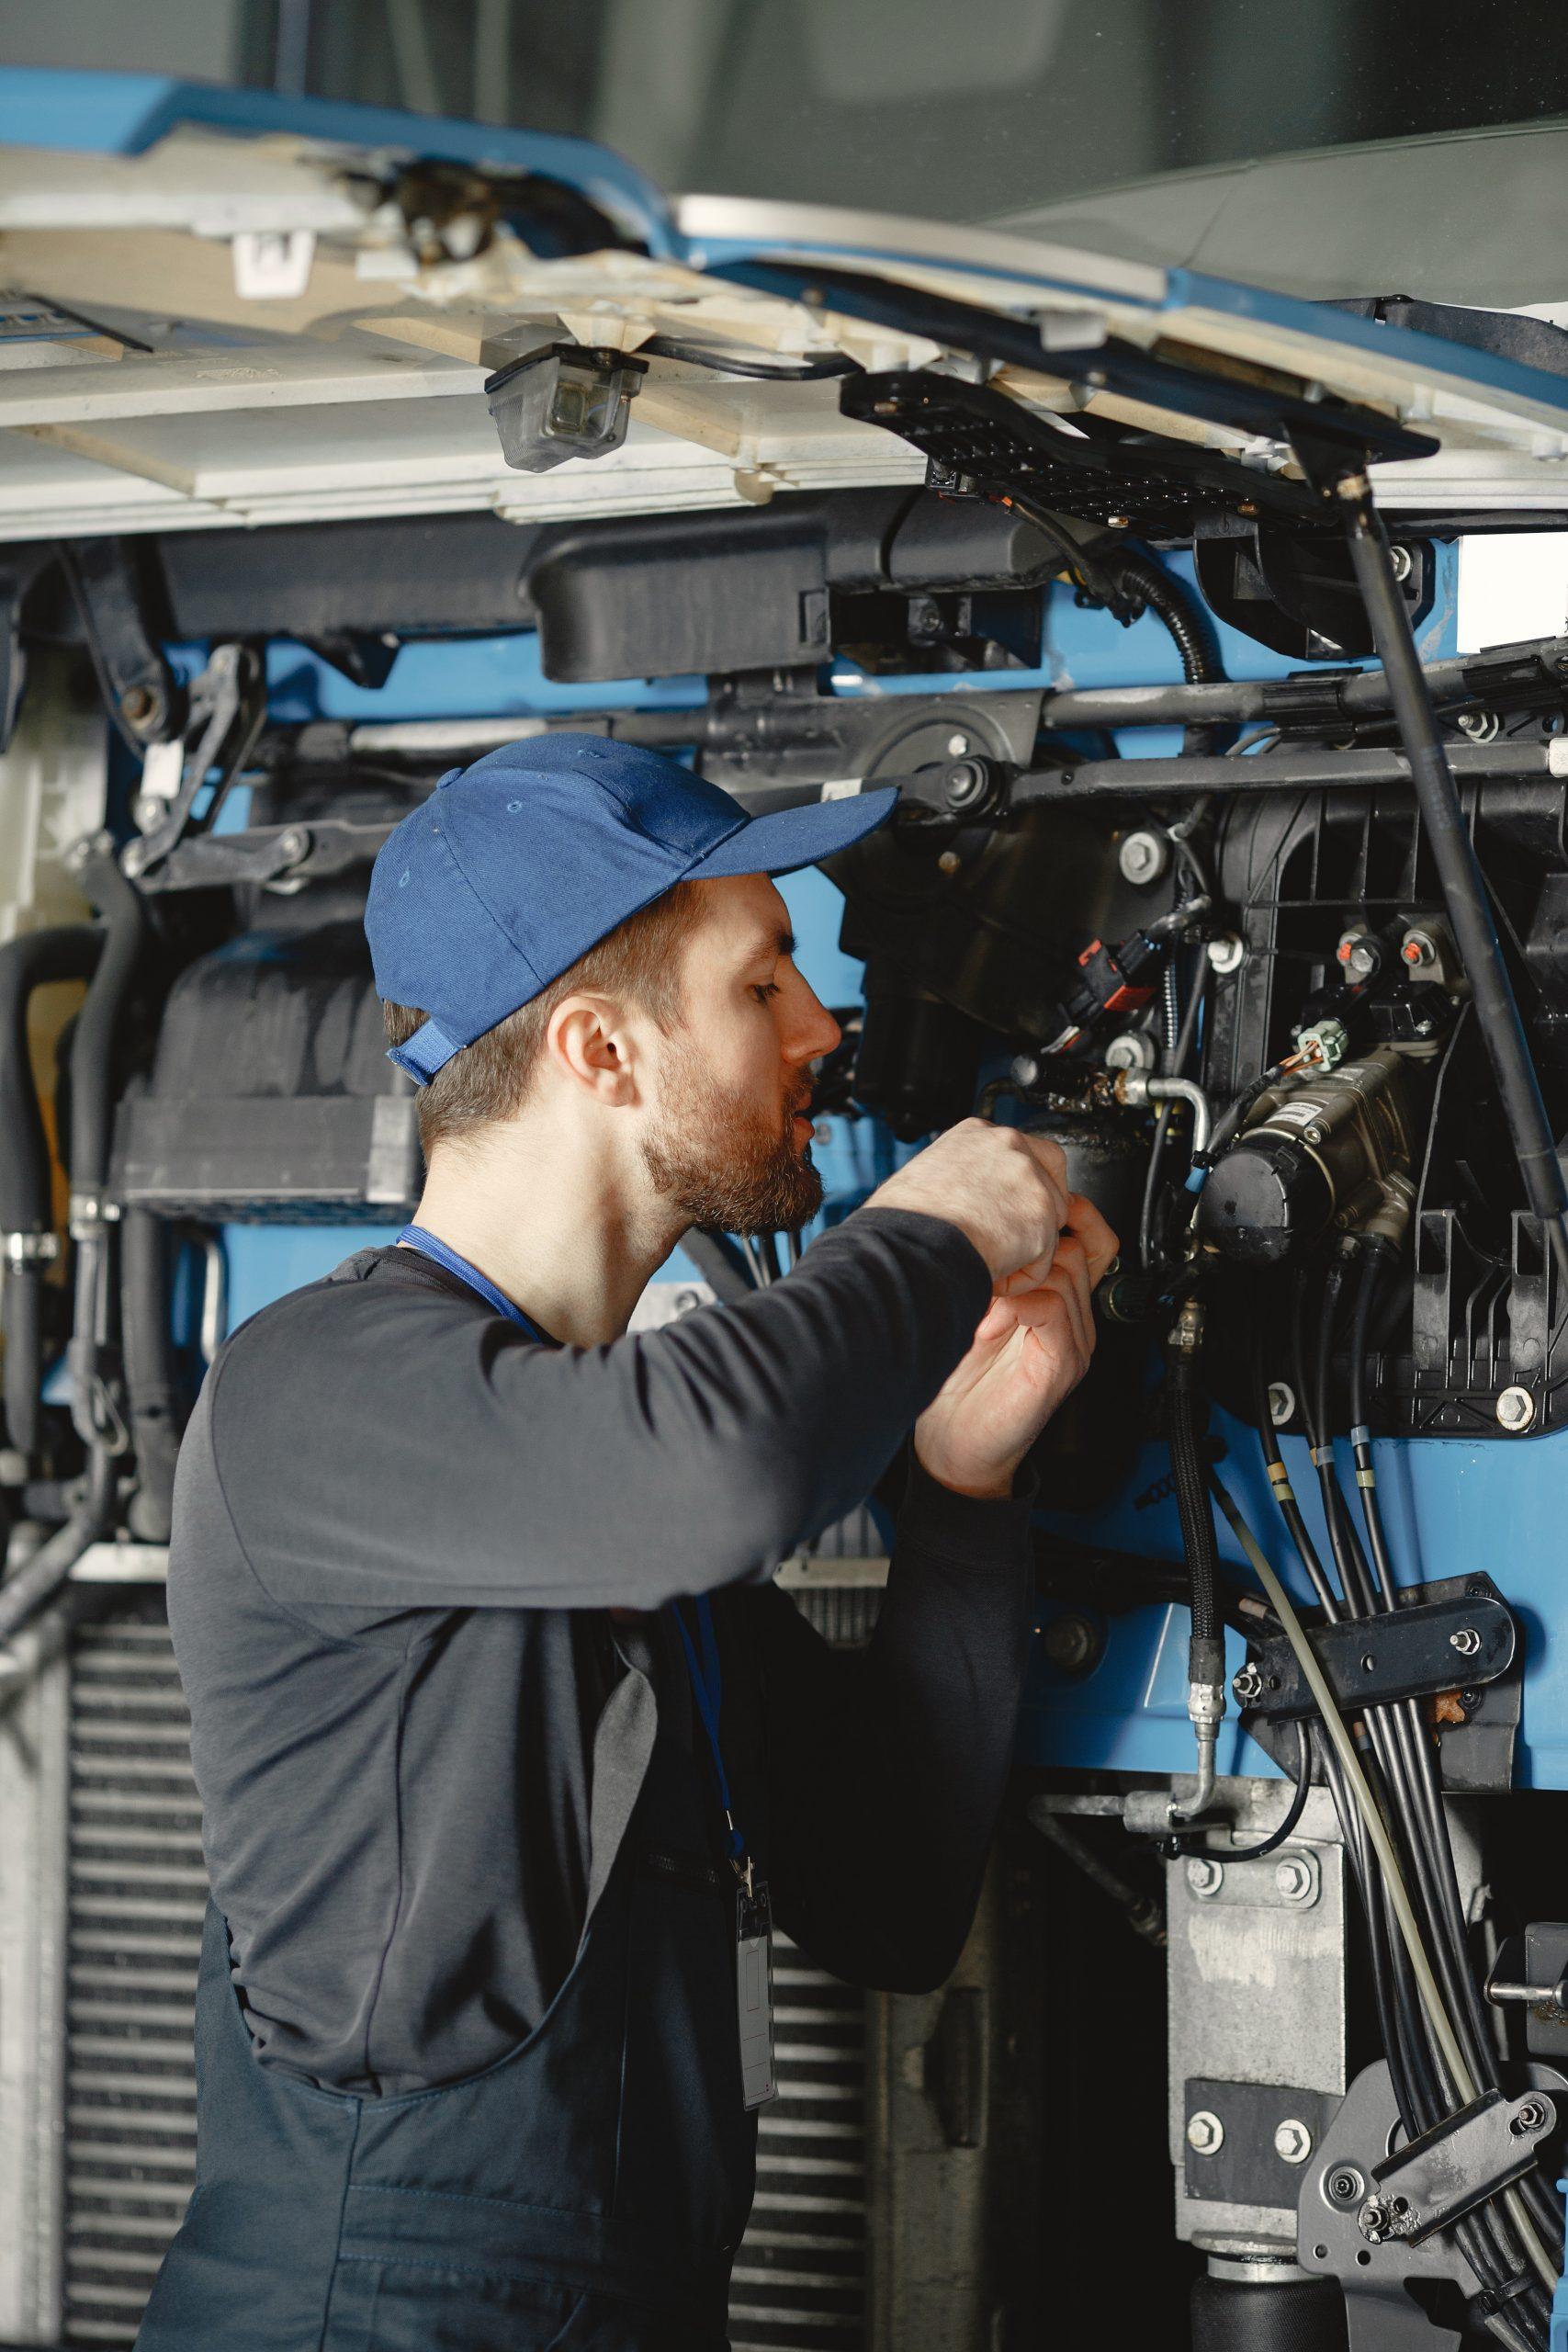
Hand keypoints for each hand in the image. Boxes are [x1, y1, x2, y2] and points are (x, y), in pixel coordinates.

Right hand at [864, 1119, 1071, 1287]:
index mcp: (977, 1133)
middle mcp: (1008, 1145)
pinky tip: (992, 1276)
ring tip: (988, 1263)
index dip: (1019, 1187)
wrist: (910, 1243)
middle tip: (1014, 1239)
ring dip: (1026, 1250)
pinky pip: (1044, 1258)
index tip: (1005, 1211)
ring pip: (1050, 1221)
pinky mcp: (1042, 1214)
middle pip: (1052, 1176)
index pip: (1021, 1152)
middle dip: (1040, 1211)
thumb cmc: (903, 1221)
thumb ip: (958, 1179)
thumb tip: (958, 1201)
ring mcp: (1029, 1177)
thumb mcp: (925, 1177)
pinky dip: (1020, 1276)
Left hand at [914, 1193, 1119, 1500]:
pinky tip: (987, 1325)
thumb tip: (972, 1224)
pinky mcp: (1063, 1365)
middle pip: (1074, 1249)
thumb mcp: (969, 1311)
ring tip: (979, 1300)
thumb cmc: (956, 1384)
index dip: (1068, 1216)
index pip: (1090, 1240)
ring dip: (1014, 1276)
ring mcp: (1074, 1342)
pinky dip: (1016, 1306)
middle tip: (982, 1269)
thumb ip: (987, 1273)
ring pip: (1065, 1272)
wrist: (955, 1449)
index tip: (1023, 1210)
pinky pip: (1054, 1309)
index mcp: (1057, 1303)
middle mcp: (1074, 1319)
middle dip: (1027, 1248)